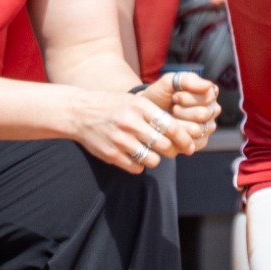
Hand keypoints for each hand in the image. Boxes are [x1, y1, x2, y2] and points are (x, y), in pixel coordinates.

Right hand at [71, 86, 203, 173]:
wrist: (80, 112)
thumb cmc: (113, 106)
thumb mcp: (135, 101)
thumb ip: (156, 114)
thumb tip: (182, 131)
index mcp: (141, 107)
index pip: (171, 126)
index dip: (184, 138)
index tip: (190, 145)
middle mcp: (131, 123)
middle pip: (164, 145)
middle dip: (172, 150)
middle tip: (171, 150)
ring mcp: (120, 140)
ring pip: (152, 159)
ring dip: (155, 159)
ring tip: (151, 152)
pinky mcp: (111, 155)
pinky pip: (136, 168)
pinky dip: (140, 165)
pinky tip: (135, 156)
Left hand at [141, 70, 221, 149]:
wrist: (146, 111)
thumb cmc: (160, 94)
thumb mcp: (170, 81)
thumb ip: (189, 80)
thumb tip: (208, 86)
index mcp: (209, 94)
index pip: (207, 97)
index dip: (187, 98)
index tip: (175, 96)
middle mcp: (212, 111)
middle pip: (202, 114)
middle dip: (182, 111)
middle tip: (172, 108)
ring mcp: (207, 128)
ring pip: (197, 129)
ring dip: (179, 124)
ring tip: (171, 119)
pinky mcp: (200, 142)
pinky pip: (194, 143)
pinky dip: (179, 138)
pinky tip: (173, 130)